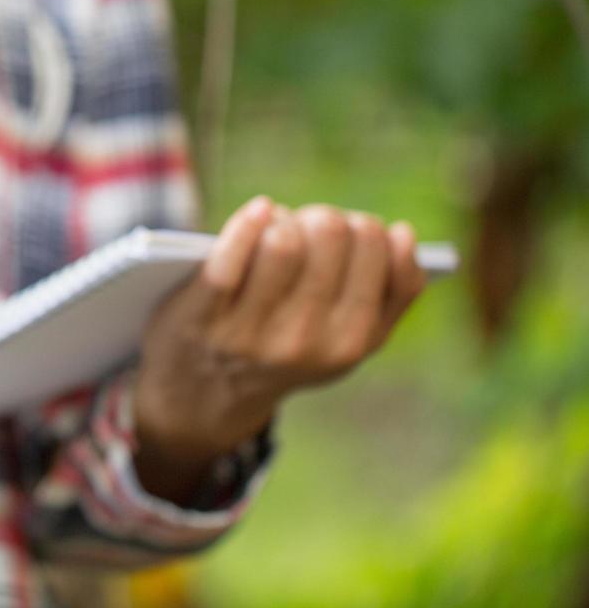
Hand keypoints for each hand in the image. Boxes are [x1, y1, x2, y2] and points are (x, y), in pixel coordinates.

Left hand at [131, 196, 428, 502]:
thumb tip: (403, 236)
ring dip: (283, 218)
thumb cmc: (286, 346)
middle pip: (329, 237)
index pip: (378, 255)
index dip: (366, 229)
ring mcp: (249, 331)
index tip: (353, 229)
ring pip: (282, 244)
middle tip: (310, 224)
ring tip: (279, 224)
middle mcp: (302, 342)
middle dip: (323, 217)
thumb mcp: (347, 337)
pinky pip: (229, 257)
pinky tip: (261, 210)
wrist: (205, 397)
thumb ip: (391, 294)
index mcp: (349, 344)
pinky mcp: (202, 315)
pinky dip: (247, 223)